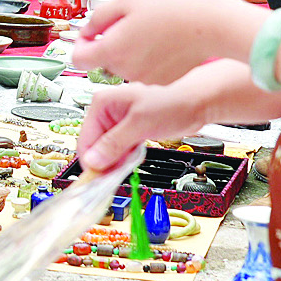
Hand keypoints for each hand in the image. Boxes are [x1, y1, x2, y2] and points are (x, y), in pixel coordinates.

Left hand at [75, 0, 265, 85]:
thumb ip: (99, 18)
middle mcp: (126, 71)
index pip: (79, 58)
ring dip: (132, 49)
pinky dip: (150, 58)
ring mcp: (145, 79)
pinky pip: (146, 70)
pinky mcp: (163, 81)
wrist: (213, 25)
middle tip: (132, 21)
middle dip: (112, 42)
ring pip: (126, 64)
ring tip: (153, 28)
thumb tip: (87, 32)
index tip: (91, 34)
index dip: (81, 43)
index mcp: (113, 50)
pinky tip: (166, 42)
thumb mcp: (127, 0)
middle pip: (105, 59)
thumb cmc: (173, 8)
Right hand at [77, 60, 250, 171]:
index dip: (91, 159)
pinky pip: (118, 149)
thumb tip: (94, 160)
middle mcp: (107, 111)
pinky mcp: (128, 131)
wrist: (194, 105)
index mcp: (103, 102)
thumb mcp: (139, 125)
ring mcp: (117, 122)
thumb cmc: (171, 104)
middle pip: (94, 145)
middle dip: (104, 161)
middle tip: (113, 175)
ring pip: (106, 150)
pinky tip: (132, 159)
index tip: (96, 177)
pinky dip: (123, 158)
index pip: (86, 138)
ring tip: (128, 161)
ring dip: (115, 160)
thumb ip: (114, 143)